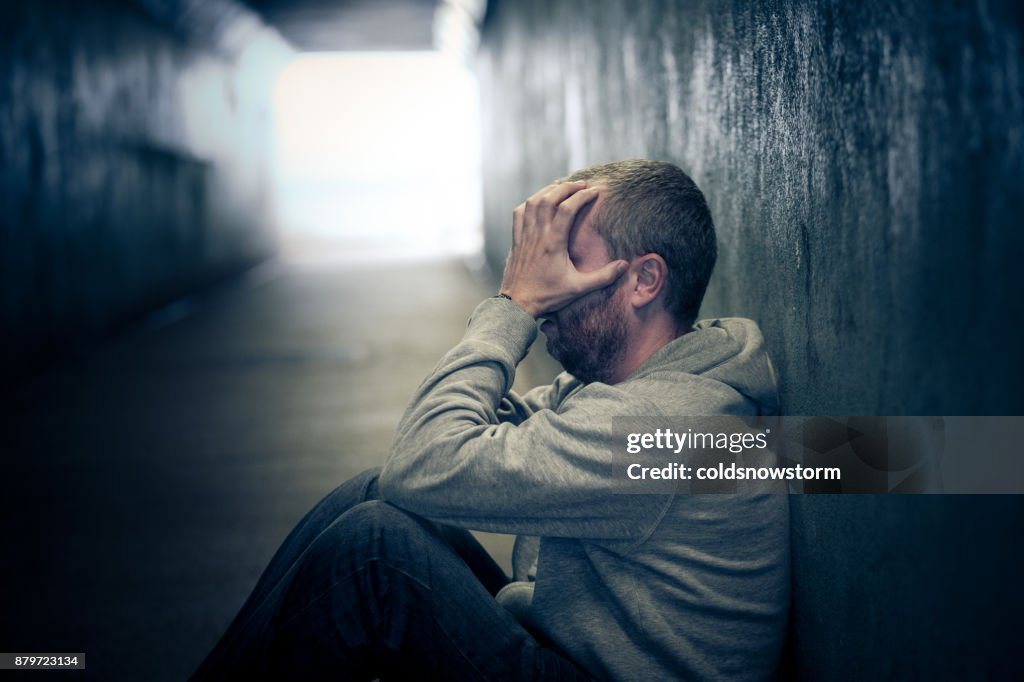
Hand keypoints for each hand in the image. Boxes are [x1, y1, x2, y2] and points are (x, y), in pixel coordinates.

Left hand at [499, 181, 628, 317]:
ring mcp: (525, 235)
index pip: (567, 209)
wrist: (517, 304)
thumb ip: (603, 277)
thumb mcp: (578, 288)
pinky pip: (519, 213)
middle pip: (549, 198)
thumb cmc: (548, 296)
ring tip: (563, 187)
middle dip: (567, 187)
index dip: (582, 196)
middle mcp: (537, 235)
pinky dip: (530, 202)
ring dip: (548, 190)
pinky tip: (538, 201)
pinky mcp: (516, 240)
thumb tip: (624, 265)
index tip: (595, 191)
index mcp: (553, 243)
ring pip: (533, 202)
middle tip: (582, 184)